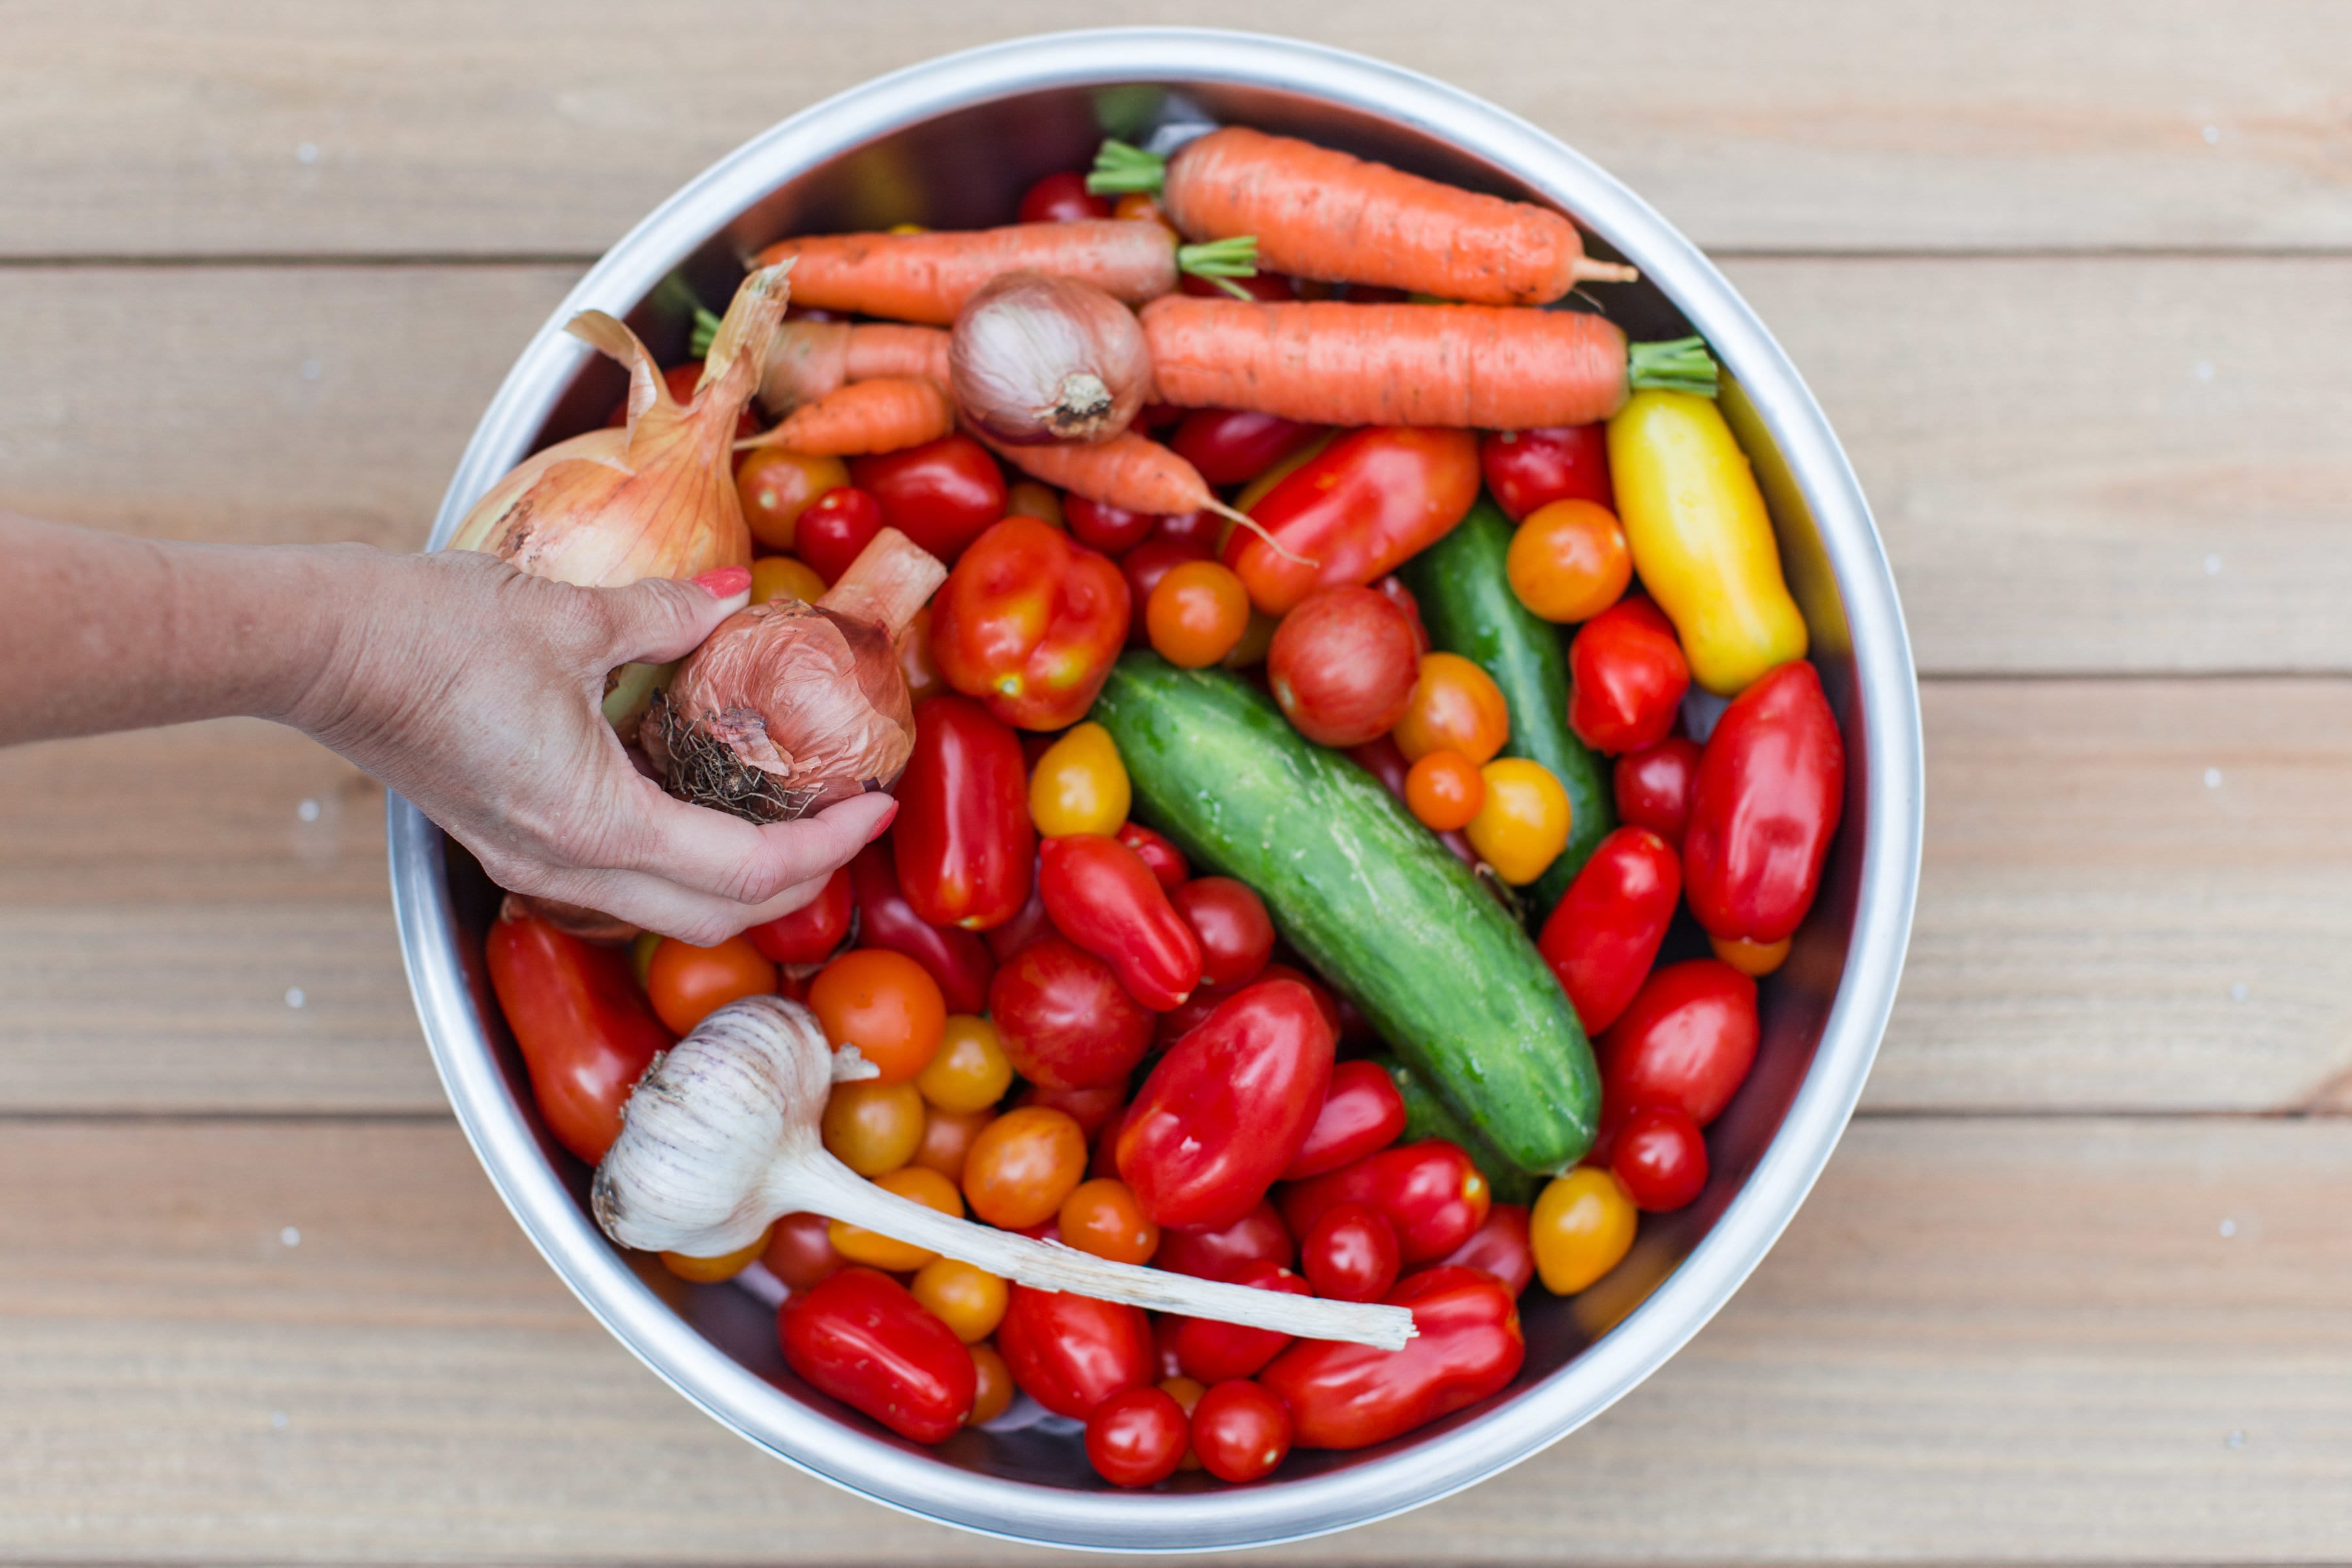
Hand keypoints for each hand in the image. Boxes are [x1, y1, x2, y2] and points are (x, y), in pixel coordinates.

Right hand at [290, 550, 894, 942]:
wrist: (319, 648)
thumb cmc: (430, 632)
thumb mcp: (573, 616)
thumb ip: (668, 616)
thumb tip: (730, 597)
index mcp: (596, 823)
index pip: (747, 870)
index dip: (828, 848)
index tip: (875, 809)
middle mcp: (566, 866)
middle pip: (714, 914)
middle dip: (799, 881)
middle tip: (849, 823)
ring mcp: (532, 863)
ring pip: (665, 908)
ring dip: (740, 881)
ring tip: (794, 818)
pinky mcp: (511, 843)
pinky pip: (620, 881)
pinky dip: (682, 860)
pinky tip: (707, 805)